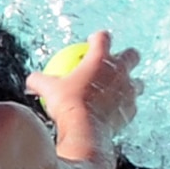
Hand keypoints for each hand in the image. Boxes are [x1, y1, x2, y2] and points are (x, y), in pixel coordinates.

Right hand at [25, 30, 140, 137]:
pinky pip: (131, 106)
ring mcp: (128, 90)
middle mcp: (119, 70)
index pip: (103, 38)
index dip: (97, 38)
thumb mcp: (48, 89)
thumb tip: (32, 79)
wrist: (85, 130)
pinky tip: (113, 112)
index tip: (91, 43)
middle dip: (127, 57)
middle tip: (114, 64)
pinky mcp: (131, 110)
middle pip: (132, 55)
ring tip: (117, 91)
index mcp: (100, 58)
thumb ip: (40, 80)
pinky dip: (123, 107)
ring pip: (137, 82)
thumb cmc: (67, 105)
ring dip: (129, 84)